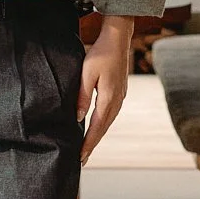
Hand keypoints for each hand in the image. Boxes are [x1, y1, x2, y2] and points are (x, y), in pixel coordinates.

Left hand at [78, 14, 133, 162]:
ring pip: (108, 122)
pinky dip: (102, 125)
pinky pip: (110, 114)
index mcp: (109, 98)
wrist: (118, 39)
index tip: (80, 157)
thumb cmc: (100, 54)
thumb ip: (83, 96)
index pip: (96, 127)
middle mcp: (117, 101)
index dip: (88, 143)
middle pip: (103, 129)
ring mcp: (120, 97)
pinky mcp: (119, 92)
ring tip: (87, 147)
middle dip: (92, 144)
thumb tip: (79, 118)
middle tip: (82, 159)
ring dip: (98, 136)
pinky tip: (96, 127)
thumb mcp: (86, 74)